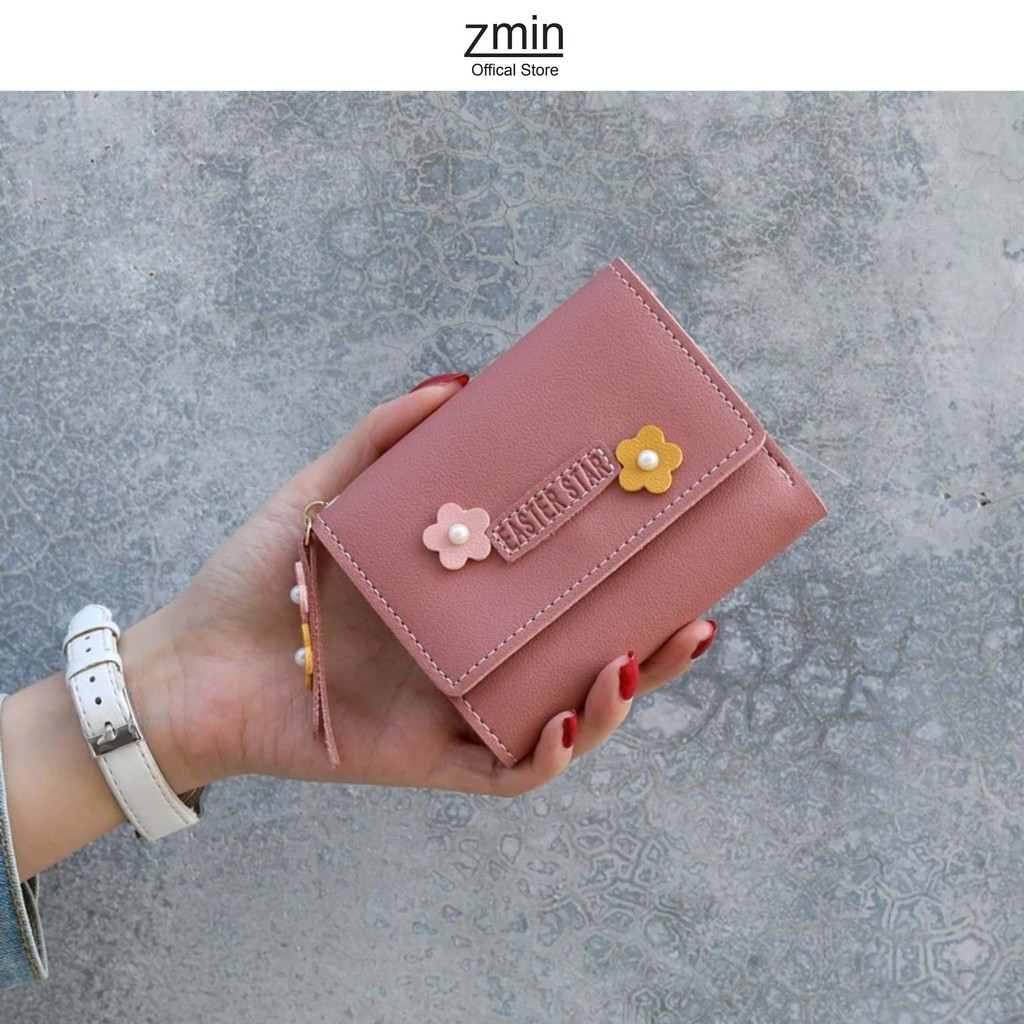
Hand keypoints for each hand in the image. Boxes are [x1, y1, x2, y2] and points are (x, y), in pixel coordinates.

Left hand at [136, 377, 718, 796]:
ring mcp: (458, 714)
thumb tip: (457, 382)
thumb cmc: (259, 580)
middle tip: (698, 618)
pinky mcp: (429, 761)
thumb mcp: (328, 494)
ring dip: (616, 701)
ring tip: (634, 657)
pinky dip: (549, 754)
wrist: (192, 662)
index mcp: (466, 605)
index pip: (563, 598)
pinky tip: (571, 716)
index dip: (624, 583)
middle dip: (654, 650)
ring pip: (565, 724)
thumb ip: (384, 438)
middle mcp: (475, 663)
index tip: (670, 546)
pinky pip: (507, 774)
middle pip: (586, 663)